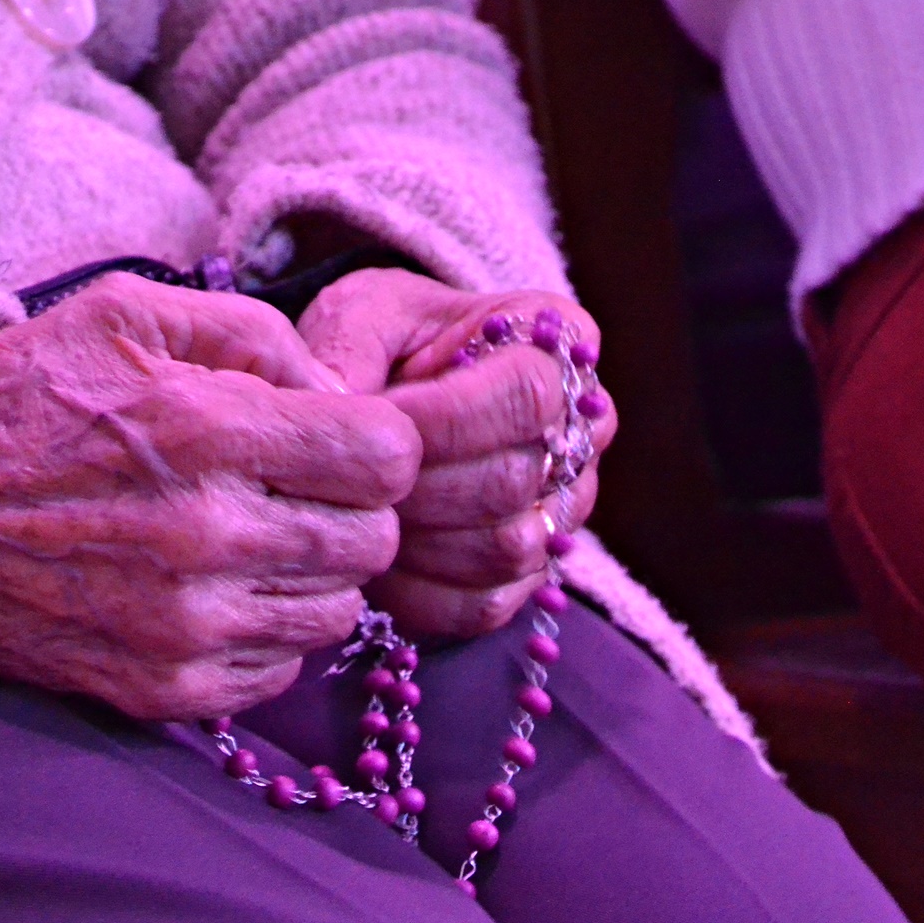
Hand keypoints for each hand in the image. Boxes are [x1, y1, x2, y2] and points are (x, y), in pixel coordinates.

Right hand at [0, 274, 421, 720]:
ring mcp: (182, 625)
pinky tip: (216, 590)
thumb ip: (256, 335)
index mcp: (205, 430)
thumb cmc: (29, 398)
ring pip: (336, 613)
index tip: (338, 439)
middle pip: (374, 542)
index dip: (376, 442)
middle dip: (349, 507)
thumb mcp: (130, 314)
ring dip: (312, 573)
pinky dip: (266, 633)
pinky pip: (278, 673)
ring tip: (250, 537)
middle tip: (293, 488)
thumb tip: (343, 400)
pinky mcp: (160, 687)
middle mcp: (203, 537)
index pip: (386, 458)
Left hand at [298, 269, 616, 636]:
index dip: (445, 418)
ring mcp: (564, 507)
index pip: (530, 393)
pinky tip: (377, 563)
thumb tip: (342, 409)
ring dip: (416, 541)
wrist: (377, 401)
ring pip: (505, 549)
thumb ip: (348, 350)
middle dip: (416, 486)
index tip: (375, 421)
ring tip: (362, 514)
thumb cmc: (373, 347)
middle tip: (353, 480)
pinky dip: (419, 593)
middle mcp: (581, 429)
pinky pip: (487, 605)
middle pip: (515, 480)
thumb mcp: (355, 317)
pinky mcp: (531, 574)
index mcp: (556, 342)